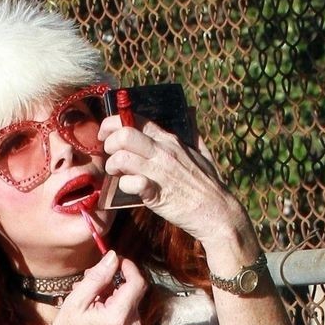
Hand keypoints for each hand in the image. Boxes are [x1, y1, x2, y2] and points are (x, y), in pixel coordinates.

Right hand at [41, 249, 147, 324]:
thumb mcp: (76, 301)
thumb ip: (97, 277)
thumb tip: (113, 257)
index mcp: (119, 317)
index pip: (137, 282)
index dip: (128, 266)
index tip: (113, 260)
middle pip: (134, 288)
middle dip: (115, 278)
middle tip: (90, 277)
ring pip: (130, 296)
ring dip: (111, 289)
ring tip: (88, 293)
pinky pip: (127, 307)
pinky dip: (113, 300)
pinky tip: (95, 304)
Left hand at [98, 115, 244, 246]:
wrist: (217, 212)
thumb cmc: (209, 185)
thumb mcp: (203, 153)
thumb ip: (193, 133)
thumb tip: (190, 112)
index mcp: (170, 140)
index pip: (136, 119)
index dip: (114, 123)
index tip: (107, 135)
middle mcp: (163, 151)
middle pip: (124, 134)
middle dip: (108, 144)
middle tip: (109, 156)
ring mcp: (160, 172)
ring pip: (122, 157)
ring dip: (112, 166)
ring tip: (115, 174)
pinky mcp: (156, 194)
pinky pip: (131, 183)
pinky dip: (124, 186)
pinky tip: (128, 190)